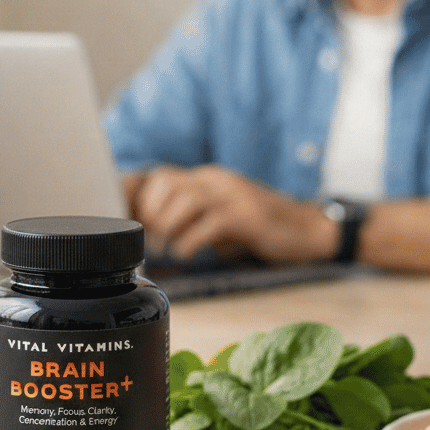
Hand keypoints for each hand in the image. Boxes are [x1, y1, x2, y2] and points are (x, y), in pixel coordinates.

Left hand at [122, 165, 338, 265]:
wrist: (308, 230)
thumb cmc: (259, 229)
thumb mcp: (219, 217)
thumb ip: (191, 218)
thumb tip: (152, 233)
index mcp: (206, 178)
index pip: (158, 175)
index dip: (135, 194)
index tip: (122, 218)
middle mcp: (216, 180)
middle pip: (165, 182)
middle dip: (149, 213)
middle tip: (150, 240)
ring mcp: (233, 194)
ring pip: (183, 199)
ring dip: (167, 228)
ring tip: (166, 249)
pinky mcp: (247, 214)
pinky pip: (208, 223)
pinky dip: (190, 241)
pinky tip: (186, 254)